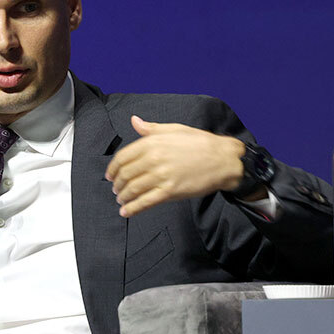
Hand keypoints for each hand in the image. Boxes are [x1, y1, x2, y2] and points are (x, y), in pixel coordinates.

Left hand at [105, 116, 244, 216]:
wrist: (223, 159)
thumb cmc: (200, 143)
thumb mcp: (175, 129)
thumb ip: (151, 128)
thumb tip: (134, 121)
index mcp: (152, 142)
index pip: (123, 157)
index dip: (112, 168)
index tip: (110, 175)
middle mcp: (154, 159)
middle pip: (125, 175)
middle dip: (117, 184)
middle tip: (115, 189)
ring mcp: (161, 176)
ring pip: (133, 189)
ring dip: (123, 197)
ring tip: (120, 200)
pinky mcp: (170, 192)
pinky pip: (145, 202)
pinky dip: (133, 208)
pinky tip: (126, 212)